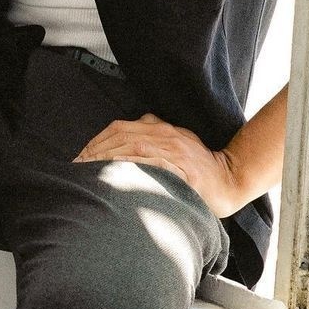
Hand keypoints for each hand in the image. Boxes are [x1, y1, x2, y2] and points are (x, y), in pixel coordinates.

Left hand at [73, 113, 243, 217]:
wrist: (230, 180)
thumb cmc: (198, 169)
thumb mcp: (174, 145)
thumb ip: (151, 138)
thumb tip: (121, 143)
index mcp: (160, 128)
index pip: (119, 129)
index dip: (96, 142)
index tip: (80, 158)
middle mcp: (166, 135)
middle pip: (122, 136)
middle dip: (95, 151)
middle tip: (78, 167)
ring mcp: (175, 151)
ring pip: (134, 148)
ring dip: (108, 159)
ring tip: (90, 172)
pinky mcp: (183, 170)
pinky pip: (154, 165)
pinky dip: (134, 167)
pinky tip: (118, 174)